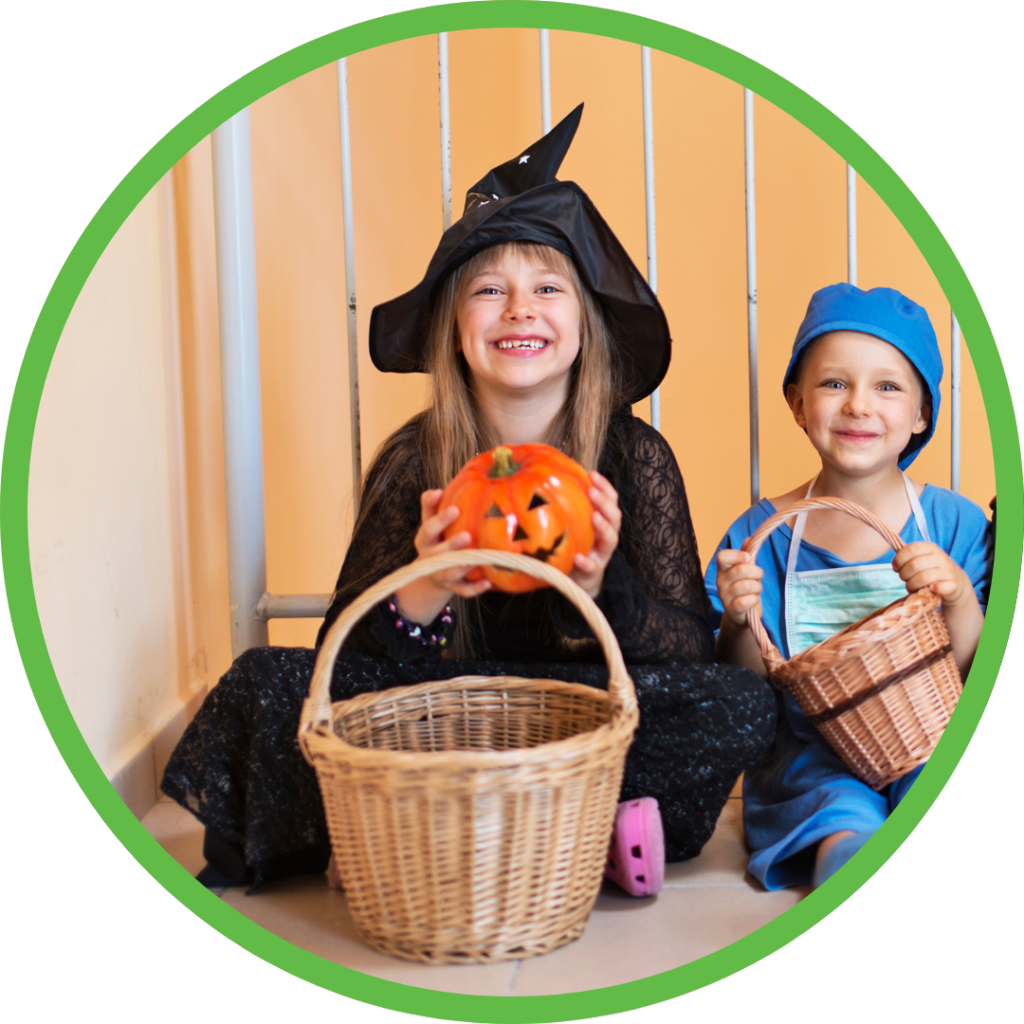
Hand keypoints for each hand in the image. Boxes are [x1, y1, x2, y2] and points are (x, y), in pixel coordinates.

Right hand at [394, 489, 490, 623]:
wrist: (431, 572)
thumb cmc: (439, 537)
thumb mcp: (434, 520)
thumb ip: (436, 503)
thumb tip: (445, 482)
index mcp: (426, 537)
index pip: (428, 525)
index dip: (438, 517)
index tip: (452, 505)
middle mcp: (430, 555)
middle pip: (436, 551)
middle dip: (450, 544)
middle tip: (466, 536)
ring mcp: (440, 573)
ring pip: (448, 572)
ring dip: (461, 566)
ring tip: (475, 560)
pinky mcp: (452, 588)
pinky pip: (462, 591)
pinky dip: (474, 589)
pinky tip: (488, 583)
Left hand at [570, 471, 621, 598]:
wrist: (580, 579)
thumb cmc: (576, 545)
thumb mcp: (574, 525)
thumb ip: (567, 507)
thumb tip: (544, 480)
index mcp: (603, 522)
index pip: (610, 500)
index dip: (605, 487)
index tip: (592, 474)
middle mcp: (606, 536)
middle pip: (615, 517)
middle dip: (604, 502)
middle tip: (592, 491)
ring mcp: (602, 554)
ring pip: (610, 539)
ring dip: (603, 526)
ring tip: (594, 517)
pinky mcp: (593, 571)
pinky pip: (592, 566)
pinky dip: (586, 561)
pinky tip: (578, 557)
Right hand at [715, 548, 764, 627]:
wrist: (741, 615)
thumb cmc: (744, 590)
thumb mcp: (745, 571)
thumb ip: (746, 555)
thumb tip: (750, 537)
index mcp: (723, 569)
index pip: (722, 556)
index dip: (737, 555)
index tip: (748, 558)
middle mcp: (720, 581)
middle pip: (740, 569)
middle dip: (757, 572)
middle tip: (758, 578)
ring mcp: (725, 596)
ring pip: (747, 585)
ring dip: (758, 587)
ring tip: (756, 591)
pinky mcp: (732, 610)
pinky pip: (747, 600)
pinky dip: (754, 599)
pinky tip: (753, 600)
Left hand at [892, 541, 972, 604]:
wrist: (956, 581)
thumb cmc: (931, 569)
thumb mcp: (921, 558)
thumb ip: (908, 557)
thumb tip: (895, 564)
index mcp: (930, 548)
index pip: (911, 549)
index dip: (899, 559)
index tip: (896, 568)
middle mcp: (940, 557)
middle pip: (914, 565)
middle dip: (903, 574)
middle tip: (904, 579)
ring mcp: (947, 571)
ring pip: (923, 577)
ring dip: (912, 585)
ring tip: (911, 586)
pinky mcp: (952, 585)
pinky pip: (939, 587)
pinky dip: (932, 589)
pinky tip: (929, 589)